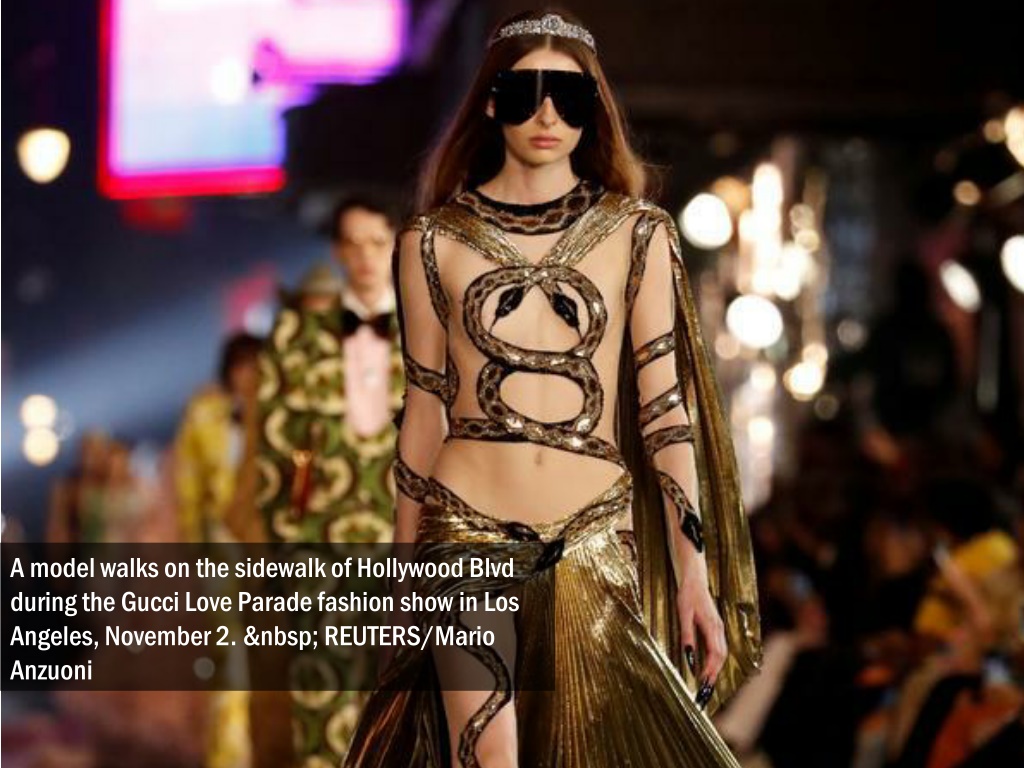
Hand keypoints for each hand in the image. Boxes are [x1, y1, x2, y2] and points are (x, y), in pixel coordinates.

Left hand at [676, 566, 726, 708]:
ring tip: (706, 684)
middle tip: (704, 691)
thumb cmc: (687, 595)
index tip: (703, 684)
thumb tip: (688, 656)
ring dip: (715, 669)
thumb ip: (687, 635)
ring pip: (722, 654)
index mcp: (711, 626)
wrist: (695, 579)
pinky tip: (707, 668)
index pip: (715, 654)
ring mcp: (719, 628)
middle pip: (721, 657)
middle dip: (714, 675)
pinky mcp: (716, 627)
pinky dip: (715, 661)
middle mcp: (718, 629)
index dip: (710, 671)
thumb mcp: (683, 614)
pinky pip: (719, 648)